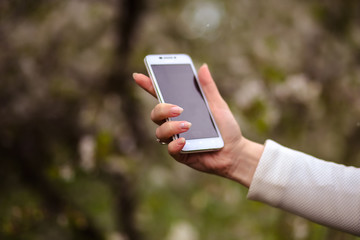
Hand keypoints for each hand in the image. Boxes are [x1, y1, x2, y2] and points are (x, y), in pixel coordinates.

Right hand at [133, 64, 262, 186]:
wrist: (235, 152)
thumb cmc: (226, 128)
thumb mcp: (218, 105)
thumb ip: (208, 88)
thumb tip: (203, 67)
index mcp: (181, 109)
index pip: (161, 95)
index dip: (148, 85)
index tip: (138, 75)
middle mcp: (174, 123)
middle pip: (156, 113)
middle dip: (163, 109)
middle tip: (179, 109)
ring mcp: (175, 139)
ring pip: (160, 131)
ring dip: (171, 127)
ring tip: (187, 125)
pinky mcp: (180, 154)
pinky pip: (169, 148)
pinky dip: (175, 144)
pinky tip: (185, 141)